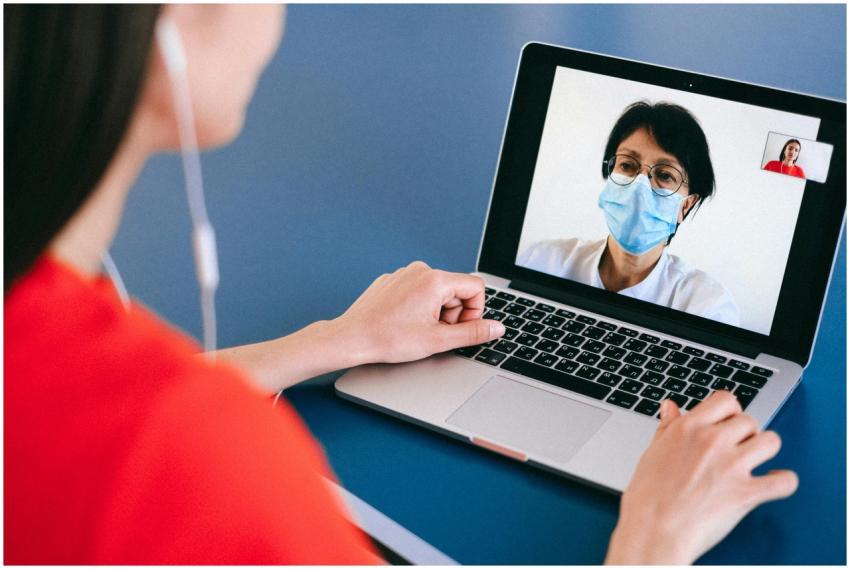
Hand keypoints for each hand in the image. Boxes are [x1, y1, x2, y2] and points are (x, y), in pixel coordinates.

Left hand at [334, 261, 504, 363]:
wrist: (351, 338)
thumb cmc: (388, 339)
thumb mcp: (438, 340)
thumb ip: (473, 333)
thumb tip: (497, 328)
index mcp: (435, 280)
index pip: (476, 288)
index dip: (474, 312)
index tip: (457, 329)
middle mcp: (420, 270)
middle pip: (456, 290)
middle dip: (453, 314)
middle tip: (434, 333)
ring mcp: (404, 273)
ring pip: (437, 292)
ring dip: (436, 312)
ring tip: (417, 329)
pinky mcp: (392, 280)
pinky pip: (417, 290)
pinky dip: (418, 307)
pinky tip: (403, 322)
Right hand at [605, 391, 797, 564]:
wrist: (653, 531)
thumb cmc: (647, 498)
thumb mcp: (652, 453)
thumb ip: (667, 427)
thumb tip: (670, 407)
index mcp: (688, 428)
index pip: (725, 400)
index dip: (730, 412)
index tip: (728, 423)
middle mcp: (712, 441)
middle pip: (750, 421)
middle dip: (746, 434)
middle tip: (738, 449)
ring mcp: (732, 466)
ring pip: (771, 442)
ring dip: (766, 451)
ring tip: (757, 462)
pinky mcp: (747, 493)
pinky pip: (784, 481)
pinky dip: (783, 482)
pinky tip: (774, 483)